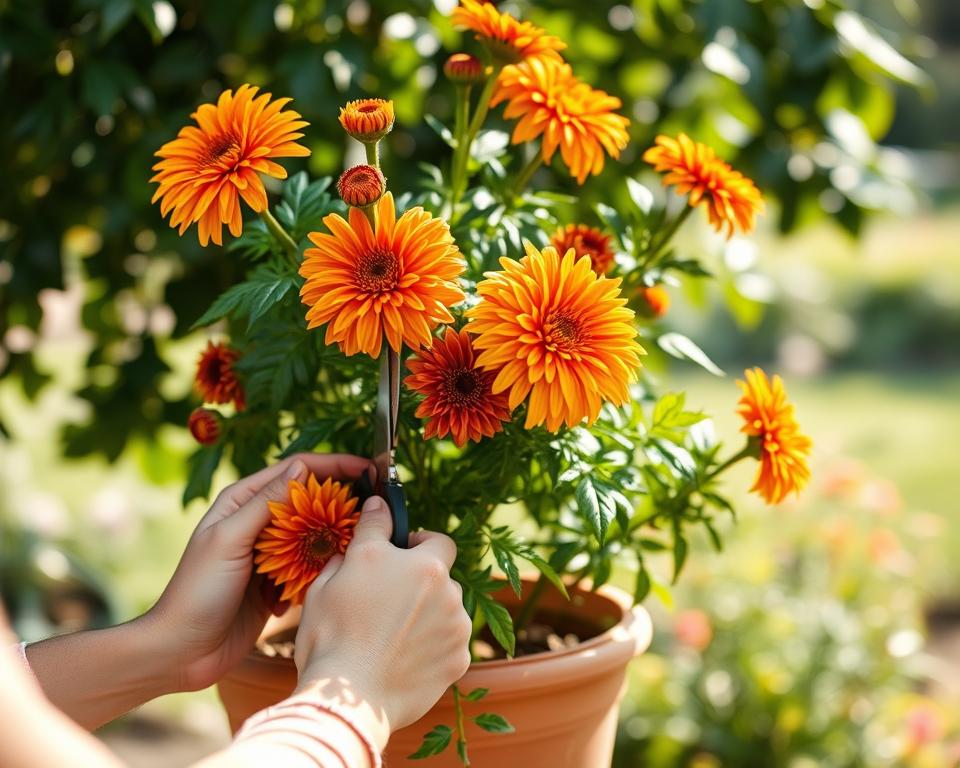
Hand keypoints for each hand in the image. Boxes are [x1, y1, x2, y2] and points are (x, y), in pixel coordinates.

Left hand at [146, 452, 371, 691]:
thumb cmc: (198, 591)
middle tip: (375, 502)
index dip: (333, 465)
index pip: (296, 470)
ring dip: (336, 533)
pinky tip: (342, 568)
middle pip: (309, 498)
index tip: (367, 469)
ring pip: (314, 531)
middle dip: (341, 498)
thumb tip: (301, 466)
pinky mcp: (278, 581)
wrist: (182, 651)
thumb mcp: (229, 540)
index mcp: (242, 501)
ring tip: (365, 535)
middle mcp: (258, 521)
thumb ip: (265, 503)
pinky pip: (311, 564)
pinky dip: (326, 565)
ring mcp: (270, 552)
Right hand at [293, 496, 471, 738]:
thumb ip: (366, 534)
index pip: (436, 538)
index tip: (399, 555)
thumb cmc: (332, 635)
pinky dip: (430, 646)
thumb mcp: (336, 574)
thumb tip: (376, 508)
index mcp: (422, 564)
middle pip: (441, 576)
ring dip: (427, 613)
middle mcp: (447, 590)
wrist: (347, 703)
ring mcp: (457, 627)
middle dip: (420, 581)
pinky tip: (400, 658)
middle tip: (387, 599)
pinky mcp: (459, 660)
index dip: (418, 543)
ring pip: (447, 608)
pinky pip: (448, 643)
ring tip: (389, 634)